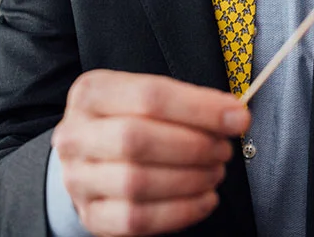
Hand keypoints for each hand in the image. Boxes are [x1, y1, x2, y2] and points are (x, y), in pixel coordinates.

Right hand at [51, 69, 249, 235]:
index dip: (199, 108)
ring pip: (137, 182)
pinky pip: (137, 220)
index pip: (149, 95)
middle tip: (224, 148)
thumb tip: (234, 115)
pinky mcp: (90, 215)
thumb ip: (185, 102)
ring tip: (215, 171)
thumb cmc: (126, 118)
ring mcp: (78, 177)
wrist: (86, 154)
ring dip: (189, 178)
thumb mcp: (144, 95)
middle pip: (137, 139)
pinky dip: (180, 211)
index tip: (237, 116)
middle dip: (193, 145)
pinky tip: (205, 199)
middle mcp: (76, 134)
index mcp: (91, 92)